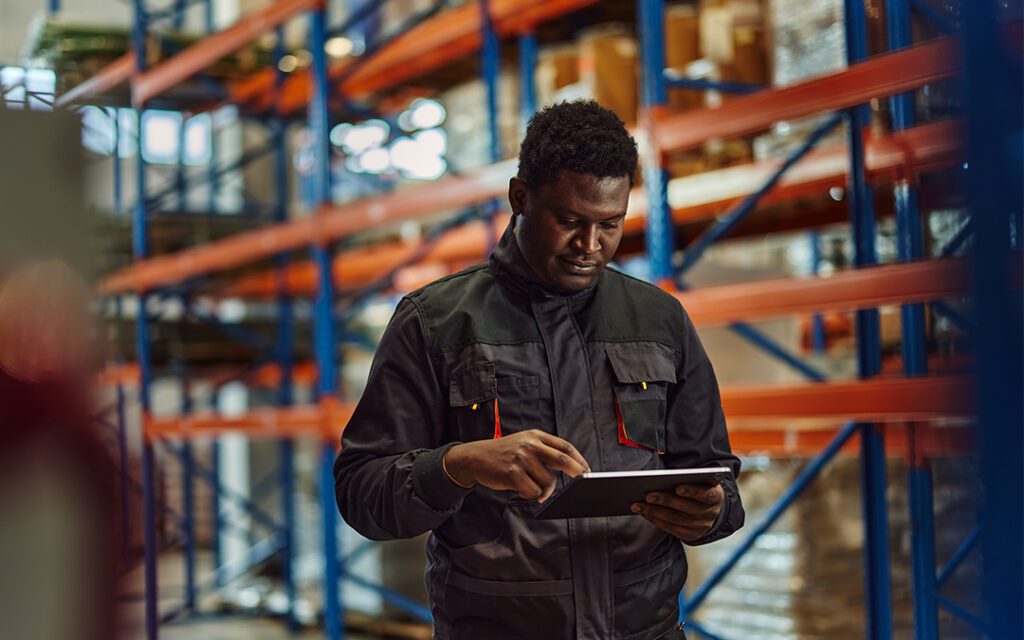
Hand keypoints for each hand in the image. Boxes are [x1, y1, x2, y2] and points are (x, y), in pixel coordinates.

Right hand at [443, 429, 589, 501]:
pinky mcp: (512, 474)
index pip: (564, 446)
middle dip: (576, 471)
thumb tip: (570, 467)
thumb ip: (544, 451)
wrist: (476, 457)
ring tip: (532, 487)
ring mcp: (521, 459)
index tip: (587, 470)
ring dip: (545, 490)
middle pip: (562, 460)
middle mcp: (529, 445)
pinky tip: (523, 490)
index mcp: (535, 436)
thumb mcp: (524, 443)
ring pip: (548, 481)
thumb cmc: (504, 453)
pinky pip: (533, 491)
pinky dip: (533, 495)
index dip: (579, 459)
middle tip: (583, 480)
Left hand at [631, 482, 723, 541]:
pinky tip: (644, 513)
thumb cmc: (699, 488)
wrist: (710, 510)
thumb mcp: (700, 480)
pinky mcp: (690, 535)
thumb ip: (688, 477)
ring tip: (638, 505)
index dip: (692, 491)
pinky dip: (655, 520)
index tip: (677, 487)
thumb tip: (661, 476)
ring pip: (675, 519)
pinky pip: (670, 528)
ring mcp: (701, 526)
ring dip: (654, 511)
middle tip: (647, 495)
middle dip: (665, 500)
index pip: (706, 494)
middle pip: (686, 508)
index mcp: (715, 496)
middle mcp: (710, 513)